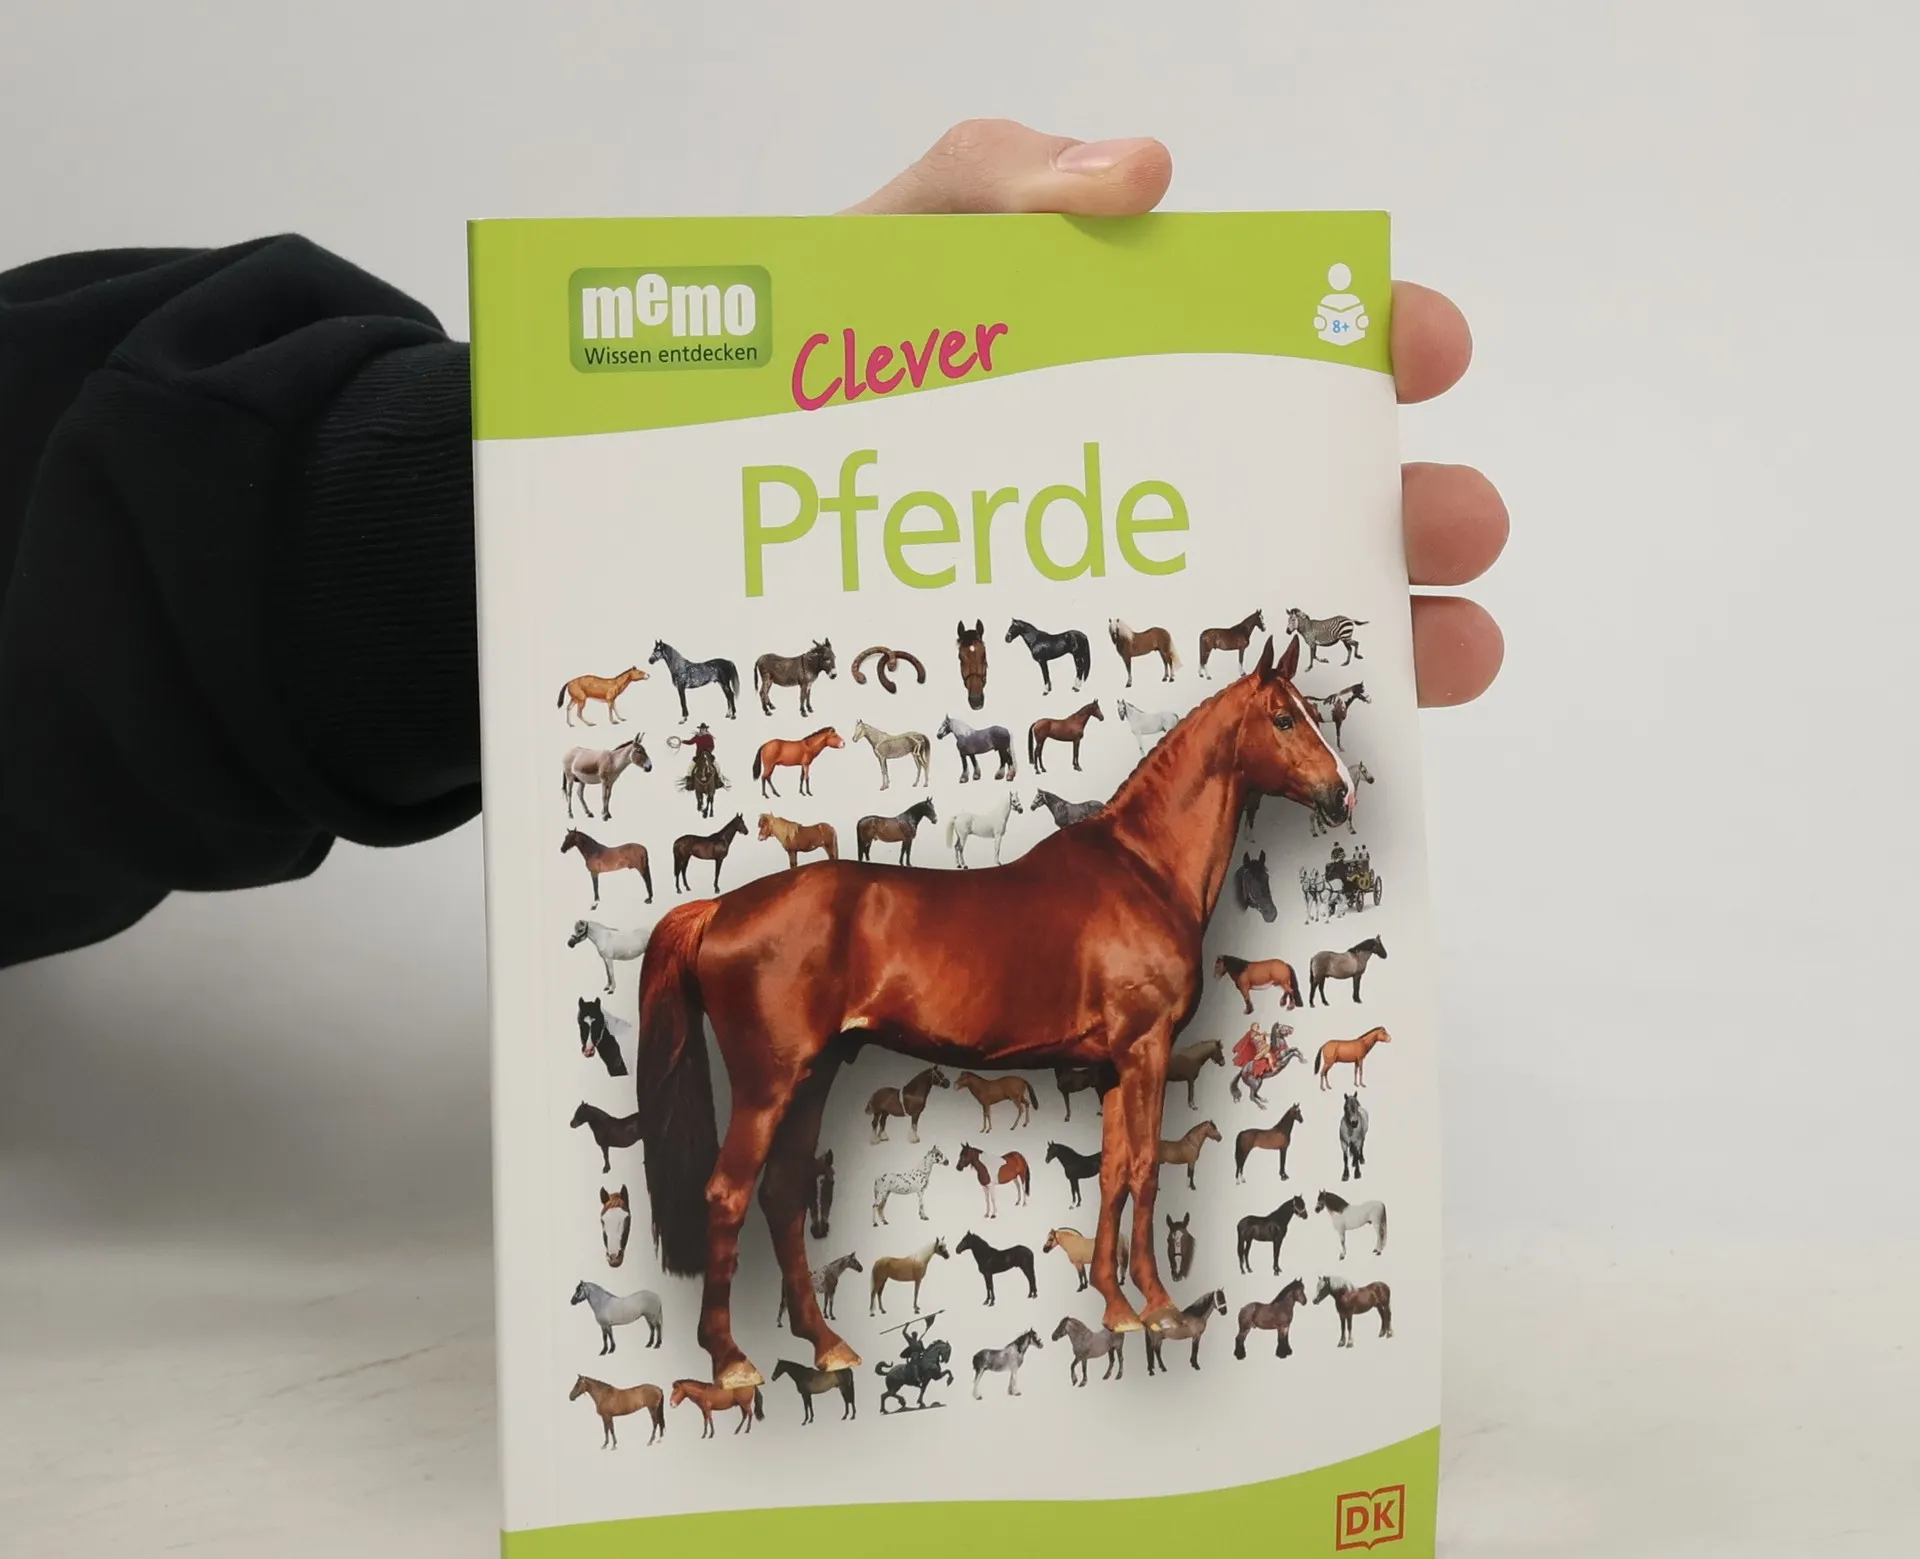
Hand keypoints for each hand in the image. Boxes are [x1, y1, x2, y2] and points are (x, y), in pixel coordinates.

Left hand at [850, 121, 1506, 708]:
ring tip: (1454, 656)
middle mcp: (1146, 489)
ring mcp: (1120, 601)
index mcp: (1120, 371)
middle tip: (1461, 525)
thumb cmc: (803, 389)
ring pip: (1281, 619)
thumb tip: (1145, 175)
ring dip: (1389, 631)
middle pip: (1307, 496)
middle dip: (1408, 507)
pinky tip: (1348, 756)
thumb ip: (991, 184)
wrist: (709, 537)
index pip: (1270, 344)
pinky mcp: (1080, 707)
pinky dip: (1286, 741)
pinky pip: (1202, 724)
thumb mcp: (882, 260)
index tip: (1425, 350)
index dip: (1365, 336)